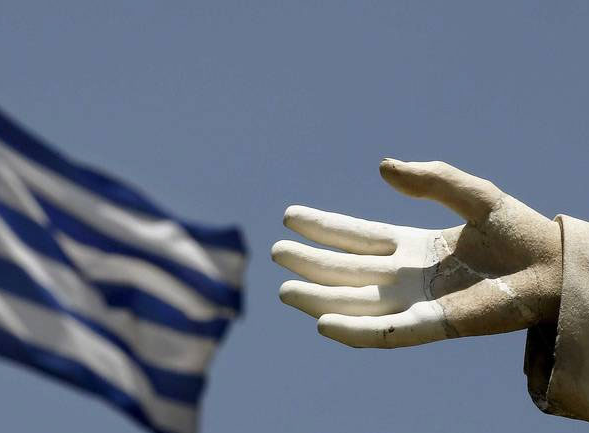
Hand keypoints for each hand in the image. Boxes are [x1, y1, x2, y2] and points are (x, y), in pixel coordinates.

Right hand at [272, 159, 561, 347]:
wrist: (554, 267)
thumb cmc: (518, 230)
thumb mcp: (472, 194)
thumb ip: (431, 179)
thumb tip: (382, 167)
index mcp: (412, 245)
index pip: (356, 236)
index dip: (323, 227)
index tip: (290, 216)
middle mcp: (407, 275)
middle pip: (346, 270)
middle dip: (311, 263)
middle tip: (275, 252)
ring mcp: (417, 302)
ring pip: (357, 303)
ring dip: (320, 298)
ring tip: (285, 290)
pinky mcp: (434, 325)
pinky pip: (387, 331)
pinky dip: (356, 330)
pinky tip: (324, 324)